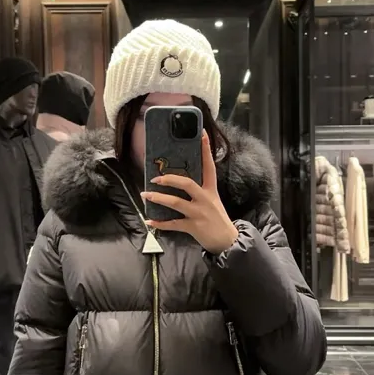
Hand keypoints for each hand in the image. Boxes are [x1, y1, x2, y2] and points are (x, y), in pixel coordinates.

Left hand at [142, 131, 238, 253]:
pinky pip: (173, 224)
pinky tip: (149, 222)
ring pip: (176, 203)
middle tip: (155, 178)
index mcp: (211, 190)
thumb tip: (180, 180)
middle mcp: (205, 199)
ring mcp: (198, 213)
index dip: (205, 149)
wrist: (227, 241)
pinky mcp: (193, 227)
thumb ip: (199, 190)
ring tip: (146, 195)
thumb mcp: (213, 200)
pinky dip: (160, 224)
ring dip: (158, 199)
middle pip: (187, 184)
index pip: (209, 166)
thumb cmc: (217, 218)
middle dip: (169, 179)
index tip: (200, 133)